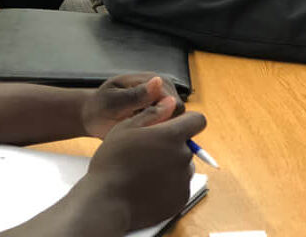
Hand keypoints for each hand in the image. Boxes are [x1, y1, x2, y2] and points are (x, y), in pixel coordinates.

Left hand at [82, 75, 184, 138]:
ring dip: (159, 130)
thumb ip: (135, 95)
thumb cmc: (100, 107)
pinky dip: (157, 134)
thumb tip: (158, 81)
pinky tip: (141, 135)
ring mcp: (162, 103)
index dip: (162, 119)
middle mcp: (162, 89)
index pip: (173, 103)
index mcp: (152, 80)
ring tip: (138, 132)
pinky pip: (168, 129)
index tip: (140, 126)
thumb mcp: (114, 101)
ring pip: (175, 123)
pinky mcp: (160, 116)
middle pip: (178, 114)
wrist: (94, 116)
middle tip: (137, 130)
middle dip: (161, 125)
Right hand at [82, 105, 205, 231]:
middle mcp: (183, 157)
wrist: (107, 202)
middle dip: (172, 144)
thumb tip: (171, 102)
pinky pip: (179, 186)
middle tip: (146, 151)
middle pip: (187, 144)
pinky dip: (168, 185)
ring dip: (170, 165)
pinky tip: (147, 186)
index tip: (170, 125)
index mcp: (172, 136)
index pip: (198, 120)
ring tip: (145, 171)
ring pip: (183, 165)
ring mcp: (183, 181)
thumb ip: (153, 112)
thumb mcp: (127, 127)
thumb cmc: (113, 161)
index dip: (186, 120)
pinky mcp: (180, 200)